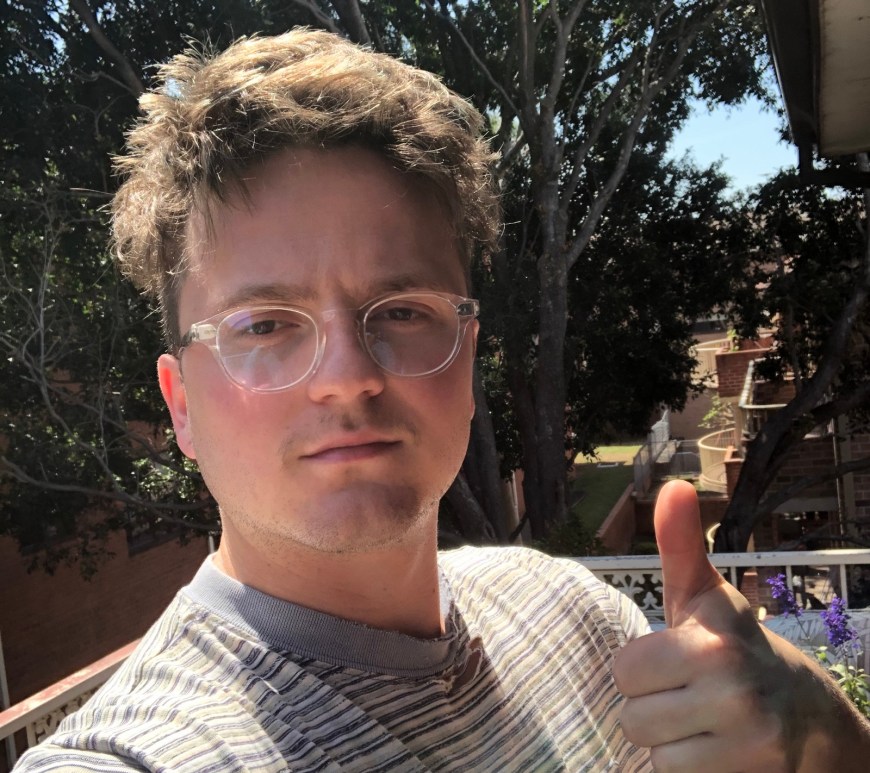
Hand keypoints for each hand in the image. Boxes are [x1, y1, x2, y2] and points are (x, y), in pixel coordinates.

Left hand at [612, 479, 869, 771]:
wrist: (812, 718)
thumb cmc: (737, 647)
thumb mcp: (706, 598)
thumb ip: (680, 545)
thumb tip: (673, 485)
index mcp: (711, 643)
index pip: (624, 670)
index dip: (641, 669)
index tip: (673, 662)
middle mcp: (732, 695)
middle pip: (632, 719)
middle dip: (652, 710)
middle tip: (688, 697)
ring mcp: (748, 748)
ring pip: (653, 756)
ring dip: (670, 744)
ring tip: (702, 725)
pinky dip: (690, 770)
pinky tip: (715, 752)